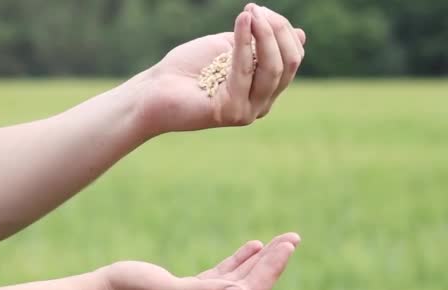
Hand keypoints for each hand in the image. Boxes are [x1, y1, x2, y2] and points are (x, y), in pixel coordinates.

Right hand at [95, 232, 300, 289]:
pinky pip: (222, 277)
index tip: (288, 244)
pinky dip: (238, 261)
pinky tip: (250, 247)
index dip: (272, 269)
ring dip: (259, 261)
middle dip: (273, 263)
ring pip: (239, 281)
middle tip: (293, 238)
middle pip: (250, 287)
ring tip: (279, 241)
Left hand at [136, 4, 305, 134]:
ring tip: (249, 12)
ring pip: (273, 68)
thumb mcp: (230, 47)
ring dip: (263, 34)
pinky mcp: (232, 113)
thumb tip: (302, 34)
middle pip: (288, 62)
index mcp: (264, 89)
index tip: (258, 9)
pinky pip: (246, 71)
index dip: (282, 29)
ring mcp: (248, 111)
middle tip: (254, 9)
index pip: (292, 57)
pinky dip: (244, 43)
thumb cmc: (189, 68)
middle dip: (276, 29)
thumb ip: (260, 43)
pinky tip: (241, 22)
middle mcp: (261, 104)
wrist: (154, 91)